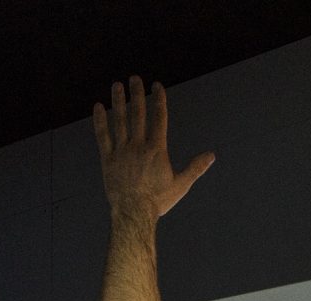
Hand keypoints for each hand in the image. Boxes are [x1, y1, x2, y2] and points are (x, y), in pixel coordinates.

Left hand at [92, 76, 213, 219]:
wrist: (134, 213)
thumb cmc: (158, 201)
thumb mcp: (180, 185)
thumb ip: (195, 167)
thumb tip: (211, 156)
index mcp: (157, 149)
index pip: (159, 118)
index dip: (158, 100)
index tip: (156, 86)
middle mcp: (138, 145)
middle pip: (138, 113)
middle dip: (136, 94)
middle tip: (135, 78)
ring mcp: (122, 151)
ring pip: (119, 120)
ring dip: (118, 101)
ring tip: (117, 85)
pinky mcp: (108, 159)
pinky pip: (103, 136)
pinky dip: (100, 121)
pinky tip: (98, 107)